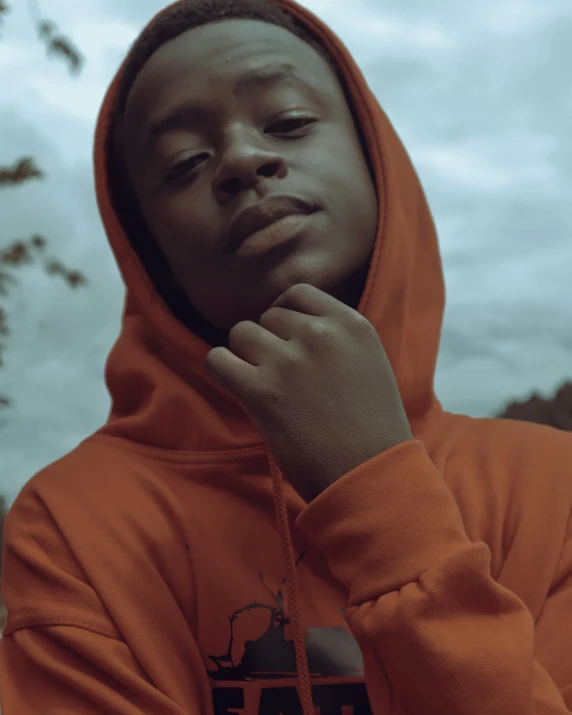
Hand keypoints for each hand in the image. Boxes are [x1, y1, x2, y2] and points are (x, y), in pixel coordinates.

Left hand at [205, 283, 412, 501]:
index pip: (298, 294)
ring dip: (245, 356)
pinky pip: (217, 360)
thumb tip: (293, 331)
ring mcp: (289, 361)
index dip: (285, 317)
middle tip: (279, 375)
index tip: (286, 341)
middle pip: (267, 316)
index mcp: (351, 325)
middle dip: (269, 342)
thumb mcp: (370, 365)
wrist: (370, 475)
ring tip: (261, 383)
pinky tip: (237, 387)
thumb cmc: (374, 430)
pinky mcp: (261, 391)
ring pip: (241, 333)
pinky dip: (222, 370)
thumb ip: (336, 340)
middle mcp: (319, 334)